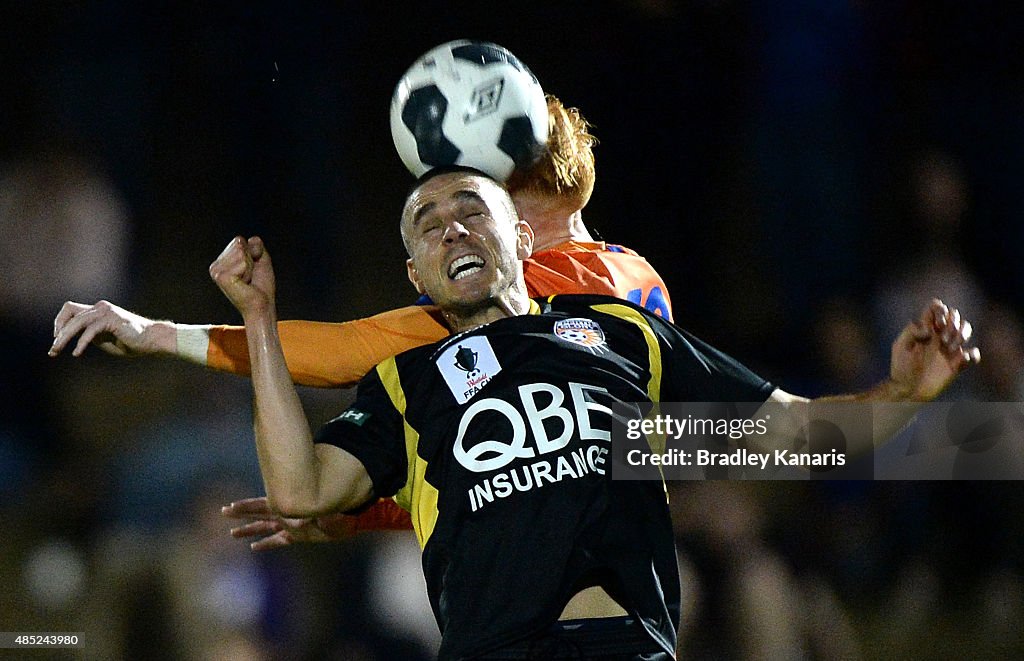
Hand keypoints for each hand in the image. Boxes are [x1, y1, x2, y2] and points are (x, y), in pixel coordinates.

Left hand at [49, 300, 173, 357]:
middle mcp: (100, 307)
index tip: (57, 339)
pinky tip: (77, 353)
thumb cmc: (131, 341)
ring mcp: (105, 312)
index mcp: (98, 310)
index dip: (60, 323)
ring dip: (64, 337)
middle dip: (58, 333)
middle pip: (70, 314)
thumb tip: (75, 338)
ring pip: (76, 322)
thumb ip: (91, 335)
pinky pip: (90, 331)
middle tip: (53, 350)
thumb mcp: (105, 338)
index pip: (70, 310)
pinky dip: (81, 343)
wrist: (152, 339)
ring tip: (57, 351)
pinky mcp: (111, 319)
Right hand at [209, 236, 275, 318]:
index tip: (251, 270)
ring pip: (241, 251)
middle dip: (251, 259)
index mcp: (222, 261)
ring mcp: (216, 271)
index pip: (239, 240)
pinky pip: (242, 261)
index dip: (252, 253)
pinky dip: (248, 271)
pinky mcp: (221, 276)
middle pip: (239, 243)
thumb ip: (256, 245)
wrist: (261, 305)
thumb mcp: (260, 259)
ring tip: (247, 280)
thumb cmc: (261, 287)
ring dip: (250, 266)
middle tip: (250, 276)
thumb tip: (251, 238)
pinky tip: (244, 283)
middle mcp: (216, 265)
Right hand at [222, 496, 355, 551]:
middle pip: (260, 514)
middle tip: (224, 512)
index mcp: (291, 508)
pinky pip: (278, 541)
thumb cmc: (341, 514)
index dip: (247, 507)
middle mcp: (289, 515)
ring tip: (233, 533)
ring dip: (250, 530)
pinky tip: (254, 547)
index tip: (230, 507)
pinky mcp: (298, 536)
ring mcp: (292, 526)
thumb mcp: (332, 513)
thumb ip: (324, 515)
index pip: (264, 506)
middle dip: (242, 514)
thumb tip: (319, 518)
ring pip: (266, 527)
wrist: (350, 519)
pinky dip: (266, 544)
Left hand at [890, 299, 979, 400]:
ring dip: (961, 335)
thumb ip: (911, 331)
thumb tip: (929, 329)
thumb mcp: (900, 346)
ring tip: (948, 348)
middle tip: (943, 338)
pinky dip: (972, 355)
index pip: (937, 309)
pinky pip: (973, 354)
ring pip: (966, 330)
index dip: (940, 311)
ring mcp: (949, 349)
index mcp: (925, 329)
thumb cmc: (901, 368)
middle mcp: (938, 336)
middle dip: (953, 322)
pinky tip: (960, 360)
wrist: (908, 389)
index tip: (937, 324)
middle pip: (955, 316)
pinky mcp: (957, 364)